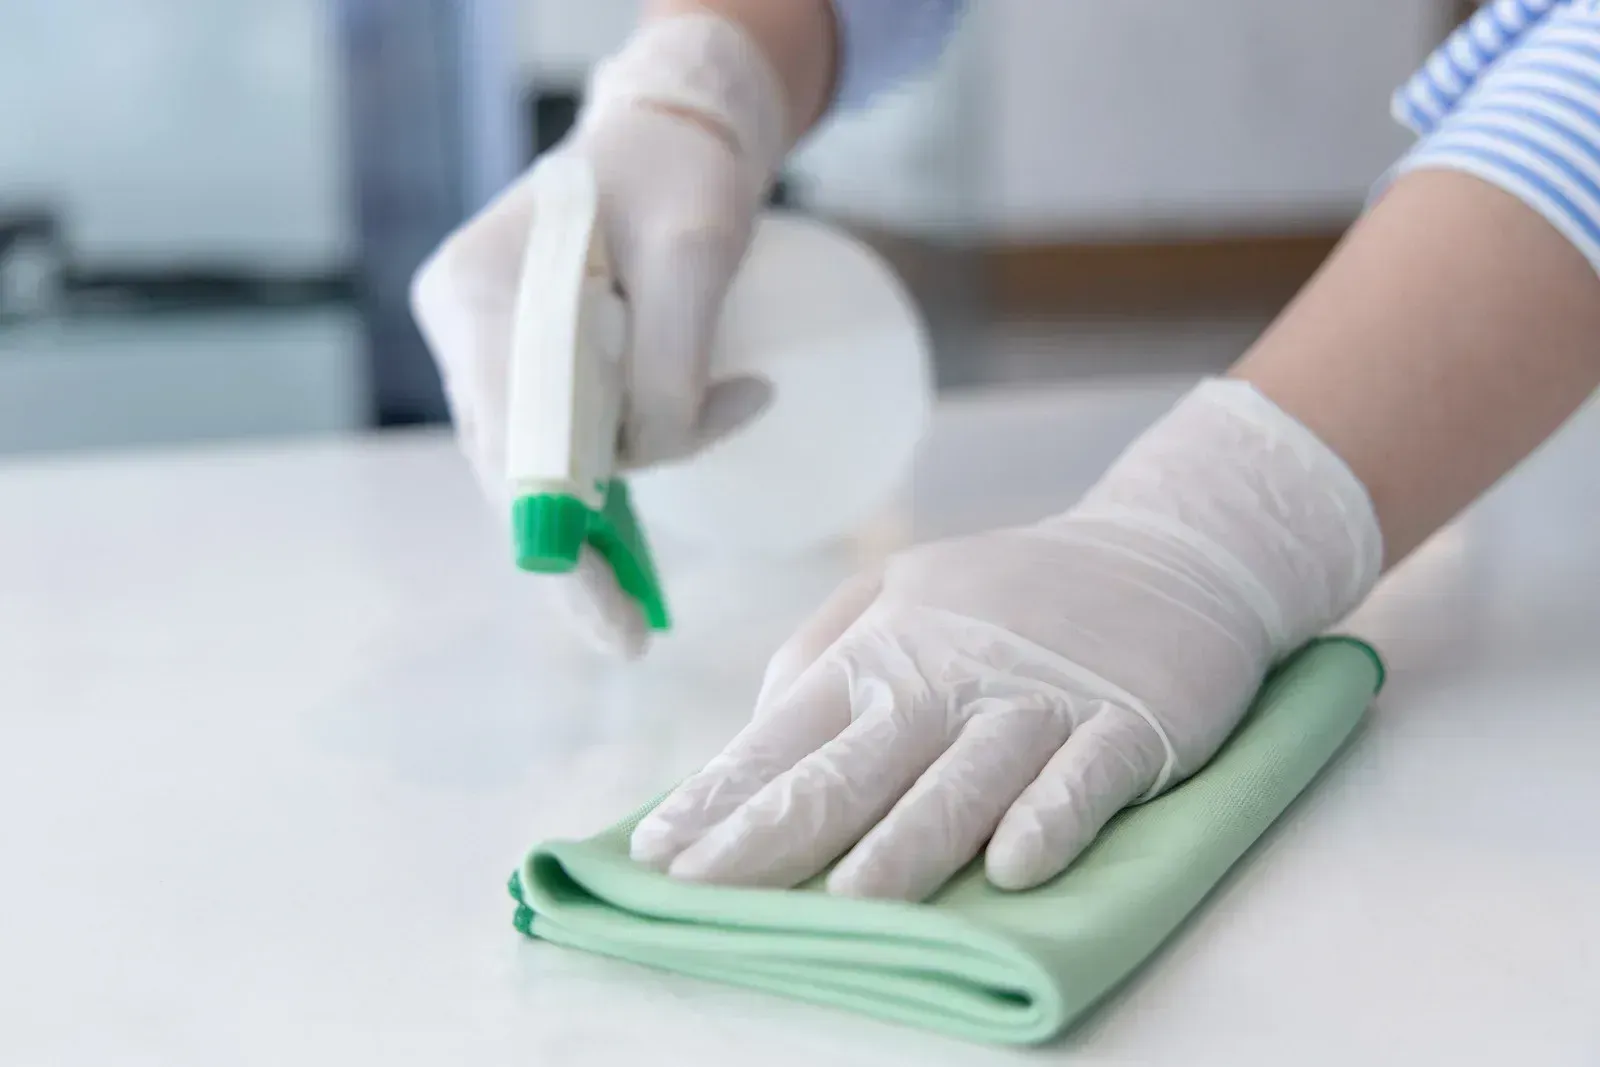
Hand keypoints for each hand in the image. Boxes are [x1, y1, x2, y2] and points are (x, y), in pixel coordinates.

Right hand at [409, 15, 787, 656]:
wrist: (670, 139)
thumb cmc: (682, 177)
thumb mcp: (696, 258)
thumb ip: (670, 365)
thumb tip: (652, 456)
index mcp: (480, 293)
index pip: (512, 437)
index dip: (556, 537)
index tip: (605, 618)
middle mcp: (467, 328)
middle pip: (514, 463)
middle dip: (577, 549)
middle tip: (631, 635)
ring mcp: (489, 350)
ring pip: (538, 462)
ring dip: (604, 518)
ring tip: (646, 599)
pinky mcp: (526, 366)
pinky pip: (560, 442)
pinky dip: (610, 483)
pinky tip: (635, 546)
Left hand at [630, 380, 1381, 899]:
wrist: (1167, 550)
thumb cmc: (1012, 595)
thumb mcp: (901, 589)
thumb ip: (822, 653)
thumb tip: (751, 735)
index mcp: (884, 650)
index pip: (784, 735)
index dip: (719, 797)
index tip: (657, 855)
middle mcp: (948, 676)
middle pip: (853, 768)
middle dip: (773, 835)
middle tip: (705, 894)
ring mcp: (1039, 700)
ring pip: (963, 781)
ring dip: (906, 843)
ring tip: (849, 902)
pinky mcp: (1129, 724)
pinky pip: (1084, 779)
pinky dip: (1051, 819)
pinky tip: (1016, 868)